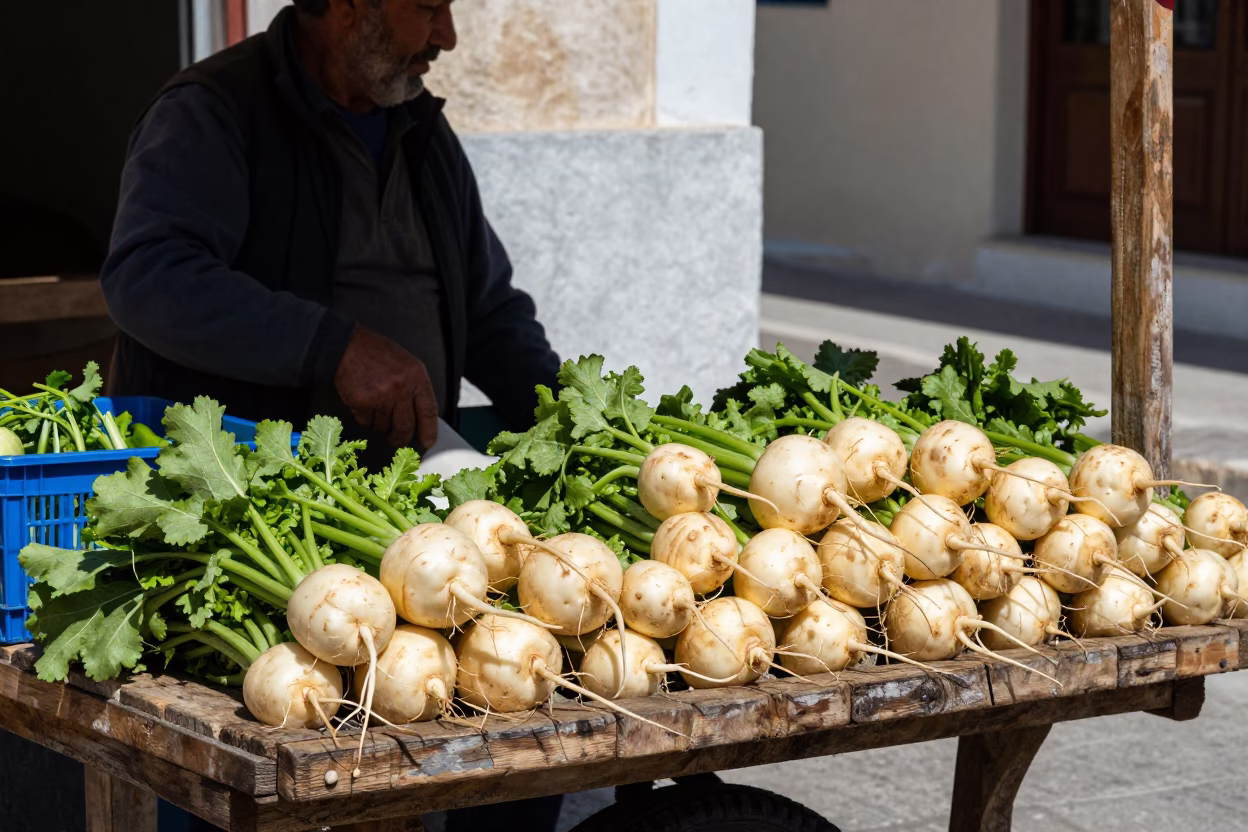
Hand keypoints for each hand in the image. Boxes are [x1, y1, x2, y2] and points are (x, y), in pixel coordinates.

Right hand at [333, 327, 438, 449]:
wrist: (347, 346)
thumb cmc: (377, 354)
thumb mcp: (406, 365)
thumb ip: (415, 388)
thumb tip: (420, 416)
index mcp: (416, 377)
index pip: (428, 412)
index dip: (429, 431)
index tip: (427, 442)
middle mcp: (401, 388)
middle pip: (406, 427)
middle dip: (401, 438)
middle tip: (397, 439)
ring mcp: (381, 396)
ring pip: (384, 426)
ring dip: (380, 423)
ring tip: (376, 404)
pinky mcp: (362, 402)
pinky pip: (366, 422)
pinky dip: (365, 417)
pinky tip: (364, 401)